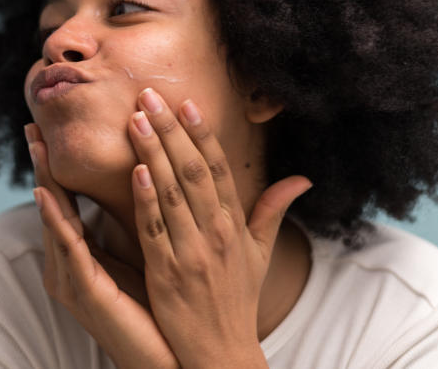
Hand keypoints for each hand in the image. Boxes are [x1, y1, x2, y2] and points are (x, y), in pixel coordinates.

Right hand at [25, 122, 179, 368]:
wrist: (171, 361)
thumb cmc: (159, 311)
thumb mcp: (146, 257)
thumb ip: (139, 223)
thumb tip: (147, 182)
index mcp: (83, 257)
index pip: (68, 201)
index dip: (58, 166)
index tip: (49, 130)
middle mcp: (71, 266)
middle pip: (54, 206)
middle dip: (42, 166)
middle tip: (31, 127)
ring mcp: (73, 279)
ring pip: (55, 221)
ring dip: (44, 181)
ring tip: (36, 149)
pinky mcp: (84, 292)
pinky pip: (69, 249)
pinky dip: (58, 219)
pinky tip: (48, 194)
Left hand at [127, 88, 311, 368]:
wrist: (221, 353)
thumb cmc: (237, 300)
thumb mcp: (260, 255)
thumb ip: (272, 212)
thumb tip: (301, 178)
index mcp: (235, 225)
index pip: (219, 169)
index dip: (202, 134)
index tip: (187, 102)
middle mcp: (216, 234)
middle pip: (193, 172)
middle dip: (171, 130)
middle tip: (149, 95)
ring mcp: (192, 253)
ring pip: (172, 193)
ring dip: (153, 153)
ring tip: (135, 118)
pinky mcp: (167, 274)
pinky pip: (155, 230)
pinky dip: (146, 200)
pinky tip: (135, 171)